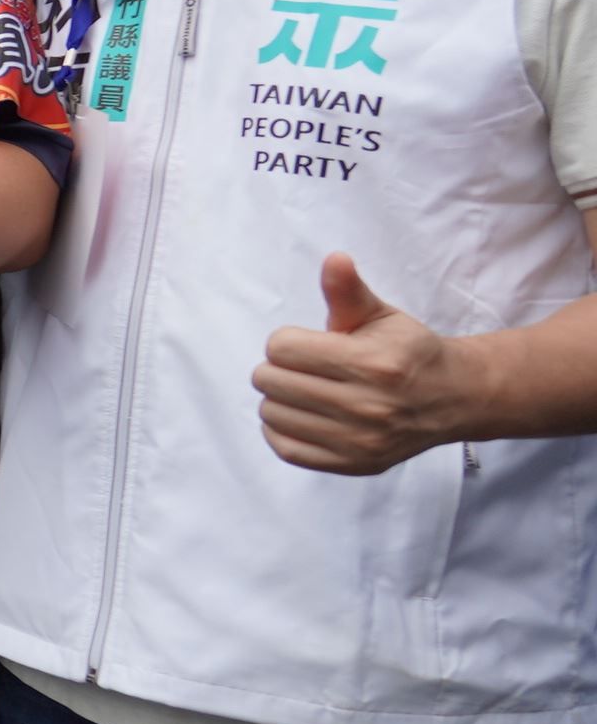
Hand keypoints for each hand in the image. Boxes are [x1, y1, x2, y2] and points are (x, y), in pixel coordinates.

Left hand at [253, 255, 465, 473]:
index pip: (282, 348)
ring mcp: (360, 441)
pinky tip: (298, 415)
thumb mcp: (381, 315)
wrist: (452, 398)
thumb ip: (348, 291)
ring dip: (278, 399)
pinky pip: (286, 449)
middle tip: (303, 367)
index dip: (288, 341)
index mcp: (372, 364)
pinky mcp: (354, 464)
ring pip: (272, 414)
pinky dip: (281, 430)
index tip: (307, 343)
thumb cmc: (408, 351)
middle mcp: (368, 406)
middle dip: (279, 367)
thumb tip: (334, 259)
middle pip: (271, 380)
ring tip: (304, 390)